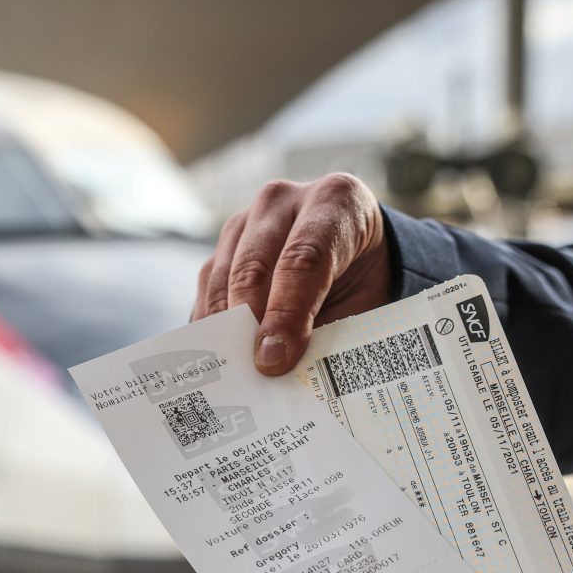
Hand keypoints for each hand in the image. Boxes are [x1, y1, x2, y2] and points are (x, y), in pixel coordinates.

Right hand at [193, 173, 392, 374]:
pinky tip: (219, 356)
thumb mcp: (366, 302)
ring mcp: (247, 220)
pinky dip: (211, 325)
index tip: (274, 359)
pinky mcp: (222, 246)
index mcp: (335, 200)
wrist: (355, 254)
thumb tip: (285, 372)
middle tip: (250, 369)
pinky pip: (206, 288)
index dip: (286, 312)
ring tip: (231, 371)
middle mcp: (284, 200)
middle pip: (253, 265)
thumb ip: (331, 330)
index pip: (304, 258)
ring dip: (224, 328)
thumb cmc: (363, 279)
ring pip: (220, 277)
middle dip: (248, 323)